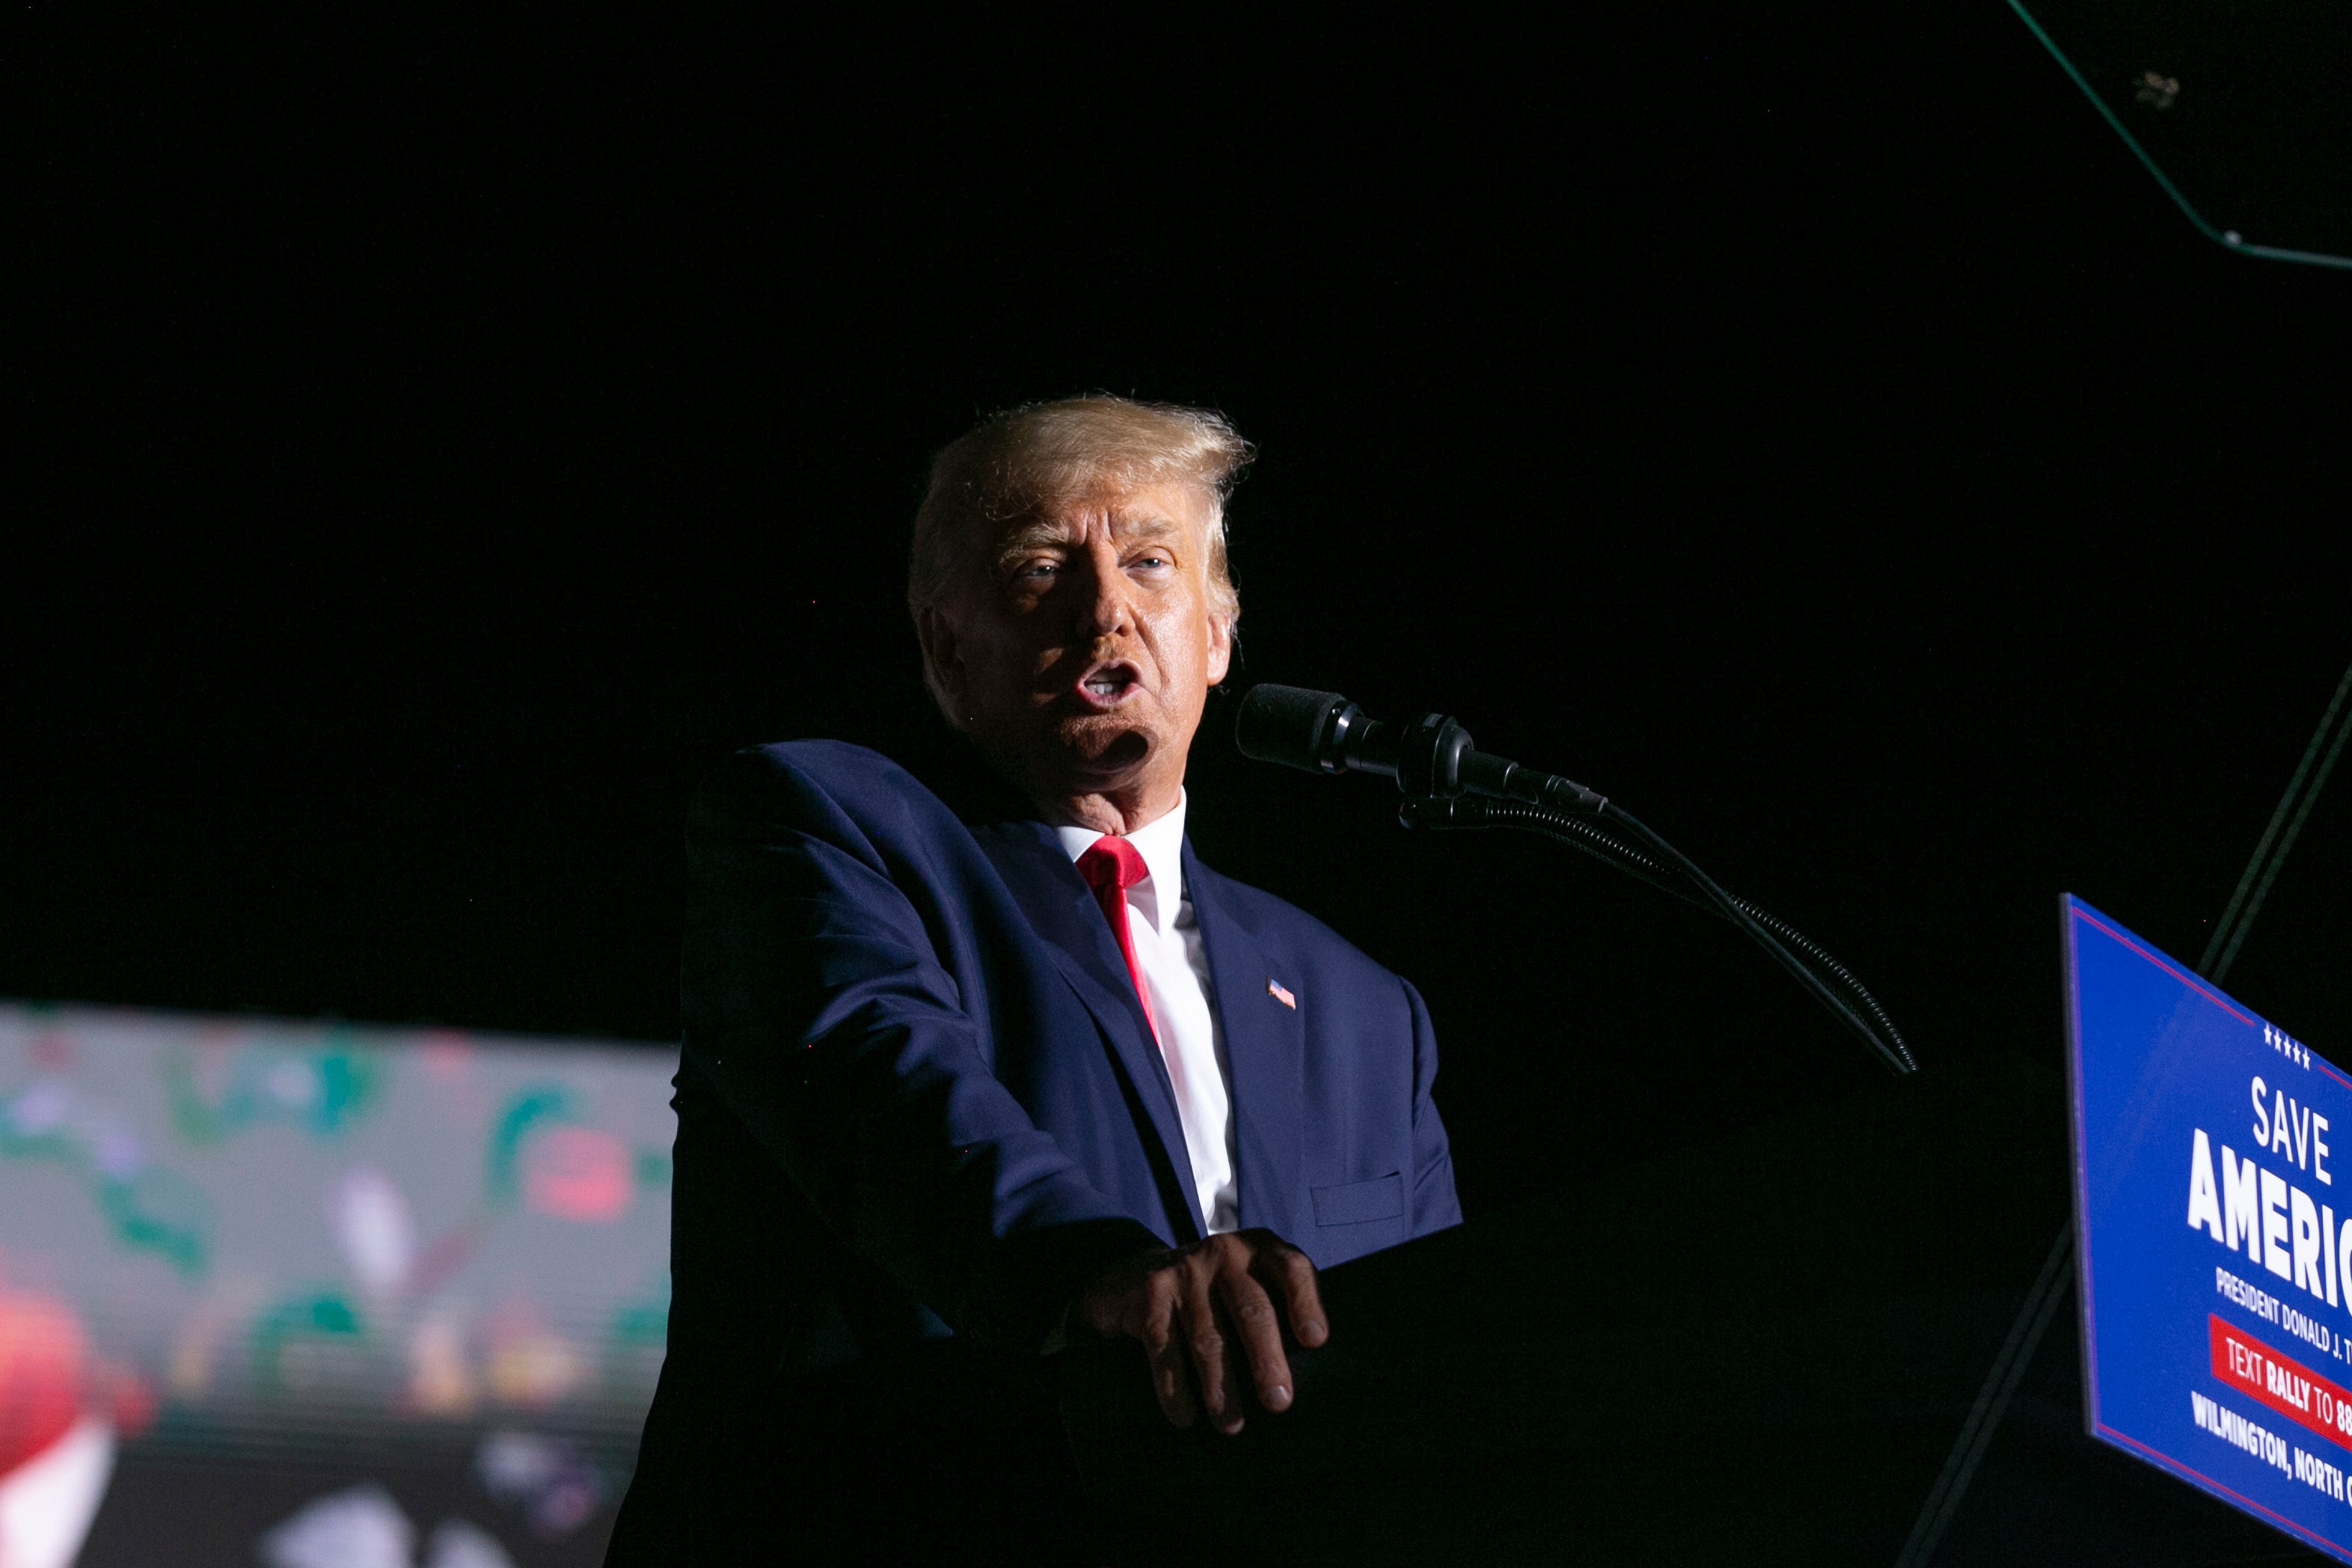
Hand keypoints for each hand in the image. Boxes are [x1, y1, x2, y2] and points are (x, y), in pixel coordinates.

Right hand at [1074, 1229, 1326, 1434]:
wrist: (1141, 1273)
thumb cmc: (1217, 1292)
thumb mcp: (1251, 1281)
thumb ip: (1279, 1308)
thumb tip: (1306, 1370)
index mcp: (1261, 1248)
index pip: (1292, 1268)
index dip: (1306, 1303)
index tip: (1315, 1341)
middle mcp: (1225, 1252)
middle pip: (1252, 1308)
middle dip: (1265, 1360)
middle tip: (1277, 1401)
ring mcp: (1186, 1271)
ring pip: (1208, 1337)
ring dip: (1220, 1387)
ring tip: (1231, 1424)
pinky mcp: (1153, 1293)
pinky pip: (1166, 1348)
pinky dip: (1175, 1388)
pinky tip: (1185, 1415)